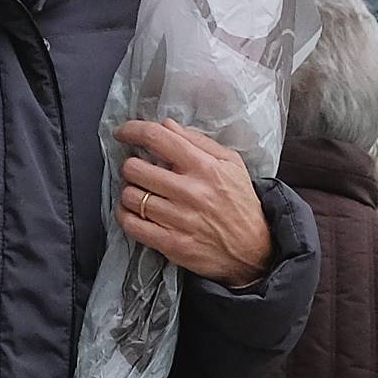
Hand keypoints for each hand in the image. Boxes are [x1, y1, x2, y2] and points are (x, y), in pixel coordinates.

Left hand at [116, 120, 273, 287]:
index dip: (132, 130)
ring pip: (130, 196)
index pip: (157, 139)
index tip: (123, 133)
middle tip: (140, 171)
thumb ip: (199, 141)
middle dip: (132, 166)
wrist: (254, 251)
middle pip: (134, 168)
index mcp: (205, 167)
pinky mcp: (172, 244)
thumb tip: (166, 125)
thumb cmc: (241, 204)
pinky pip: (132, 225)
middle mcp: (190, 192)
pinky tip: (135, 212)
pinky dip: (126, 216)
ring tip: (142, 193)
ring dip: (131, 192)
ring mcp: (180, 220)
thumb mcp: (231, 164)